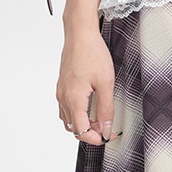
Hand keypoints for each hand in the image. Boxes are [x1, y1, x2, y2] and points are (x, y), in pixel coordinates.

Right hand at [56, 26, 118, 146]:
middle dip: (90, 132)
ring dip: (83, 123)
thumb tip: (106, 128)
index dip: (96, 138)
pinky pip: (66, 107)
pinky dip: (77, 113)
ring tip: (100, 117)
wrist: (79, 33)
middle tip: (107, 127)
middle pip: (73, 128)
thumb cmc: (93, 53)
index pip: (81, 131)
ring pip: (68, 119)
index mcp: (73, 100)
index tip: (110, 135)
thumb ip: (106, 108)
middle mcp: (63, 98)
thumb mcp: (106, 82)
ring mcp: (61, 91)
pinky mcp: (62, 85)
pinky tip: (90, 105)